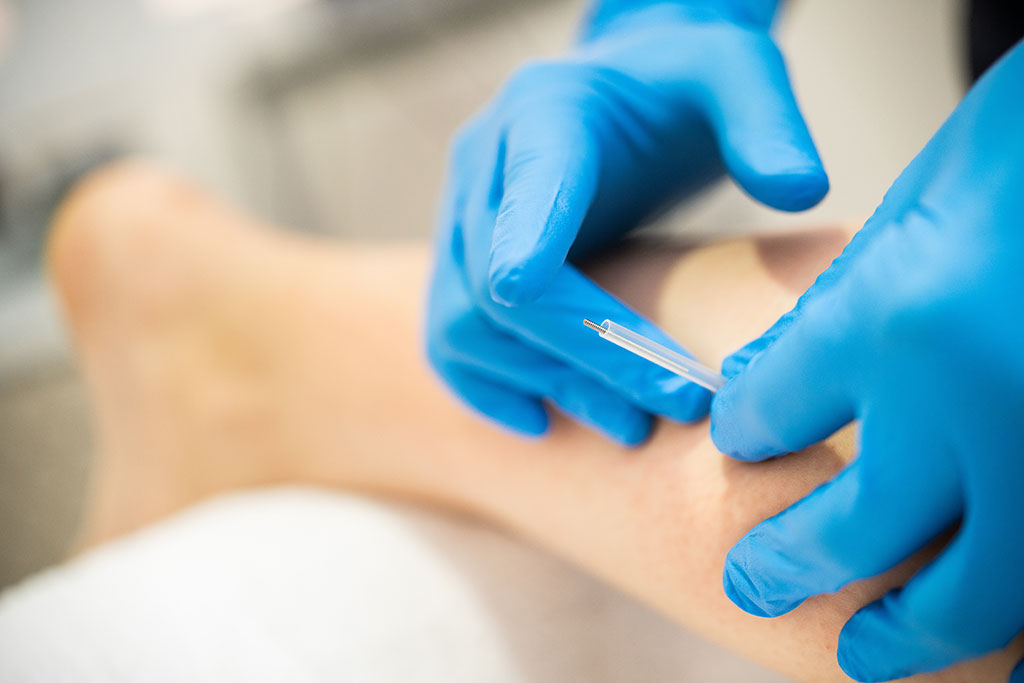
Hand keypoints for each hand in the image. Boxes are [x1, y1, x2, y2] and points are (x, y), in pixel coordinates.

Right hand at [426, 1, 826, 442]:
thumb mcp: (736, 74)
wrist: (627, 92)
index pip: (524, 202)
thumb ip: (766, 122)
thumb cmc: (681, 85)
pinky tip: (544, 420)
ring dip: (545, 384)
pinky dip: (488, 388)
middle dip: (589, 355)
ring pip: (465, 327)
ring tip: (631, 427)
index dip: (547, 274)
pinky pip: (449, 339)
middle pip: (497, 286)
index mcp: (542, 116)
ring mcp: (460, 218)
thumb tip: (801, 191)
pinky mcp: (460, 262)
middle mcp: (484, 167)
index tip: (625, 351)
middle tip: (680, 404)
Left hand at [711, 41, 1023, 681]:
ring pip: (975, 594)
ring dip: (909, 635)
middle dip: (789, 566)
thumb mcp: (903, 217)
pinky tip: (993, 652)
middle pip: (853, 531)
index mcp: (896, 324)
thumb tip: (753, 390)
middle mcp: (972, 406)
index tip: (742, 439)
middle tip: (750, 584)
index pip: (770, 414)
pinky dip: (1017, 626)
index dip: (746, 431)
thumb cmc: (1013, 156)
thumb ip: (827, 318)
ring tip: (860, 654)